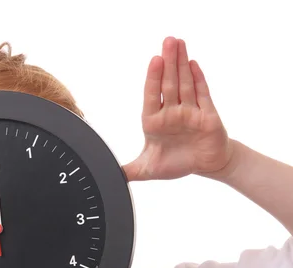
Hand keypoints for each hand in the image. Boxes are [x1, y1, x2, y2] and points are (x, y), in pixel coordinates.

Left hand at [123, 37, 233, 180]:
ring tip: (178, 43)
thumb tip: (110, 175)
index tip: (154, 60)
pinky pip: (203, 94)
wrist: (205, 166)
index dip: (153, 78)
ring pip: (185, 84)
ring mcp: (190, 111)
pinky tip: (194, 63)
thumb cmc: (177, 163)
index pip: (152, 96)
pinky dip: (199, 79)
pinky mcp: (208, 114)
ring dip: (182, 63)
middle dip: (169, 62)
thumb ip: (129, 172)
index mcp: (154, 122)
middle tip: (167, 41)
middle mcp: (172, 112)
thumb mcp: (148, 170)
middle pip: (169, 83)